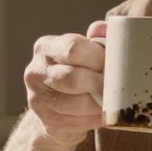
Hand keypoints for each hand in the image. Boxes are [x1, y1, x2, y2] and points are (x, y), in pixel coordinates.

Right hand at [24, 20, 106, 146]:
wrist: (56, 107)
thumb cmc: (78, 71)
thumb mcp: (86, 51)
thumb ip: (97, 38)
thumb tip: (102, 28)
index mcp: (46, 47)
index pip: (73, 48)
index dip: (98, 57)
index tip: (112, 64)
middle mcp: (36, 71)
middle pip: (73, 78)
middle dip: (100, 83)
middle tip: (116, 86)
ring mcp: (37, 98)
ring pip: (77, 104)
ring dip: (100, 104)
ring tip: (113, 101)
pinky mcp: (46, 121)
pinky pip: (78, 122)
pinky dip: (95, 119)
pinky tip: (102, 114)